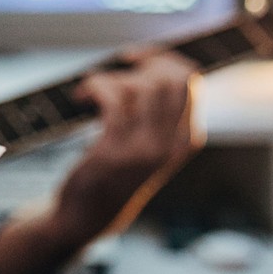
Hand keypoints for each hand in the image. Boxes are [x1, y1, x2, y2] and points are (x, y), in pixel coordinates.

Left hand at [52, 50, 199, 241]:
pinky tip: (82, 96)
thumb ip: (156, 112)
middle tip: (112, 73)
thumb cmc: (114, 173)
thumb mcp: (149, 146)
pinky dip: (95, 87)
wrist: (87, 217)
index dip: (162, 57)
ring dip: (110, 78)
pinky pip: (112, 100)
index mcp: (185, 139)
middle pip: (169, 78)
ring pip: (140, 86)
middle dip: (139, 64)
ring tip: (90, 90)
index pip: (190, 79)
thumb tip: (148, 61)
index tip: (135, 57)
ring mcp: (145, 151)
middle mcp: (171, 145)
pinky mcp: (114, 153)